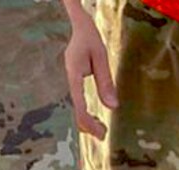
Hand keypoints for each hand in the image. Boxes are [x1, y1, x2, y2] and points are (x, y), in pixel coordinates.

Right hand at [62, 2, 115, 139]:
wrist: (75, 25)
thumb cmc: (88, 37)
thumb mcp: (100, 56)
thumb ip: (105, 81)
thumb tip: (112, 107)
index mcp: (73, 76)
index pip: (79, 107)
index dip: (90, 124)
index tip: (102, 134)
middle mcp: (66, 82)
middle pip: (74, 113)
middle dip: (88, 127)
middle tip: (103, 135)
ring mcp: (66, 83)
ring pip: (73, 110)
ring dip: (86, 122)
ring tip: (100, 128)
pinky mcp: (70, 83)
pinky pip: (75, 103)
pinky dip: (84, 113)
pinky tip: (94, 116)